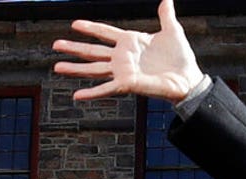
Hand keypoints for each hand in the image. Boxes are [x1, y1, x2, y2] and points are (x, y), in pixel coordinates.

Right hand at [52, 0, 203, 102]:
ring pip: (94, 69)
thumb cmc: (181, 59)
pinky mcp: (127, 84)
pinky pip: (106, 88)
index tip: (75, 24)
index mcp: (131, 42)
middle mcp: (124, 57)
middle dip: (74, 48)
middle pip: (93, 51)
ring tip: (57, 67)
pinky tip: (77, 95)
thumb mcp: (172, 31)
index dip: (91, 28)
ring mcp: (123, 71)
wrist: (189, 79)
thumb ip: (166, 15)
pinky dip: (92, 93)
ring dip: (75, 68)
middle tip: (55, 44)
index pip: (105, 32)